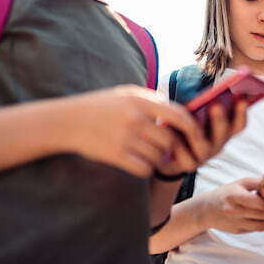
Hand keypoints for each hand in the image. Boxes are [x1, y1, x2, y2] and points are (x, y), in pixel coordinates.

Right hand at [65, 85, 187, 177]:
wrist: (67, 121)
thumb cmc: (100, 106)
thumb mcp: (126, 94)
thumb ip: (152, 100)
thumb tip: (179, 110)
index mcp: (140, 100)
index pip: (179, 115)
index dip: (193, 127)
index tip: (196, 135)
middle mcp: (135, 118)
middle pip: (170, 140)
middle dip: (171, 147)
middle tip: (164, 147)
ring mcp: (125, 138)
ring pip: (158, 156)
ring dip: (158, 158)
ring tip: (148, 153)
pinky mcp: (116, 156)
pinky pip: (144, 168)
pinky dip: (146, 169)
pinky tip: (139, 163)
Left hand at [159, 99, 247, 175]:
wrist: (168, 154)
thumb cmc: (183, 127)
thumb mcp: (194, 114)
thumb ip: (203, 105)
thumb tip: (209, 91)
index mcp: (224, 131)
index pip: (238, 124)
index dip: (242, 113)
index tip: (242, 99)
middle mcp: (218, 145)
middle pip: (223, 134)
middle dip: (220, 119)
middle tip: (216, 105)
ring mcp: (204, 156)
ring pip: (204, 147)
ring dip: (197, 132)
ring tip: (188, 120)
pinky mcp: (188, 165)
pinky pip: (183, 154)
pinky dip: (177, 143)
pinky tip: (167, 129)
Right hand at [200, 178, 263, 232]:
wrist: (206, 210)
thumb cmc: (226, 193)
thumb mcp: (239, 183)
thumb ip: (257, 183)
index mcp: (234, 196)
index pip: (257, 201)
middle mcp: (234, 211)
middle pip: (261, 214)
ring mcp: (236, 223)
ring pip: (262, 225)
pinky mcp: (239, 231)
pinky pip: (258, 229)